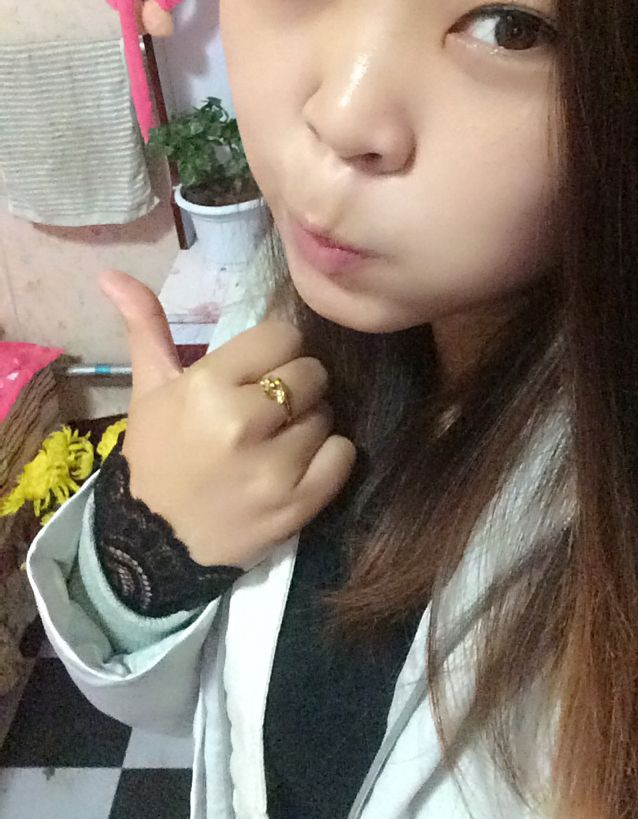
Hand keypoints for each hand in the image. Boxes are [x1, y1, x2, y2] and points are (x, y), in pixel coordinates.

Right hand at [97, 270, 356, 570]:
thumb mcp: (149, 390)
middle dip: (296, 386)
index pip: (283, 337)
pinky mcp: (298, 505)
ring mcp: (275, 468)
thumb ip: (146, 327)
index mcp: (207, 386)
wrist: (153, 546)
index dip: (275, 351)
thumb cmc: (155, 457)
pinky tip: (298, 465)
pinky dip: (329, 457)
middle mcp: (243, 423)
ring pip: (328, 414)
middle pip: (312, 374)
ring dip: (309, 423)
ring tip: (276, 441)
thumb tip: (112, 273)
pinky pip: (343, 456)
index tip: (259, 372)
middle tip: (268, 410)